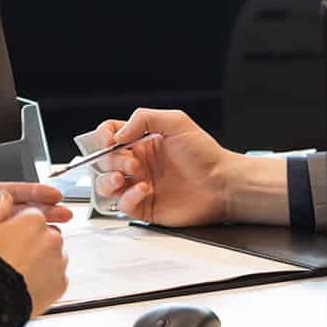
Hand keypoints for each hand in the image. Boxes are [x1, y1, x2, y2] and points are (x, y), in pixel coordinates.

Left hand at [0, 115, 71, 266]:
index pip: (18, 191)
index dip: (38, 192)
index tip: (57, 193)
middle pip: (24, 213)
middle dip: (46, 214)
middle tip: (67, 215)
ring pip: (16, 235)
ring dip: (34, 235)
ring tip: (55, 238)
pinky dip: (13, 255)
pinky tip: (27, 257)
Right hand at [0, 190, 68, 316]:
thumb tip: (4, 197)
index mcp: (34, 221)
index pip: (32, 216)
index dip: (18, 226)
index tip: (8, 236)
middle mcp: (52, 238)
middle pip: (45, 235)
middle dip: (32, 242)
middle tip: (12, 255)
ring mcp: (59, 262)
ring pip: (52, 256)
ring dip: (41, 260)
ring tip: (18, 271)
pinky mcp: (61, 283)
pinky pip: (55, 277)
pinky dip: (45, 279)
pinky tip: (26, 282)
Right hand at [91, 109, 234, 225]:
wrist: (223, 184)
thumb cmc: (205, 154)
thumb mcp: (176, 122)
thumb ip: (143, 118)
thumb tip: (118, 135)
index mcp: (142, 143)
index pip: (110, 135)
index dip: (104, 137)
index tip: (111, 141)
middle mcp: (138, 164)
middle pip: (103, 161)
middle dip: (111, 160)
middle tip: (131, 163)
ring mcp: (139, 186)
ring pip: (105, 185)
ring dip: (108, 180)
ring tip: (126, 177)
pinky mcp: (145, 207)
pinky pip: (123, 205)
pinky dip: (128, 197)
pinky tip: (145, 190)